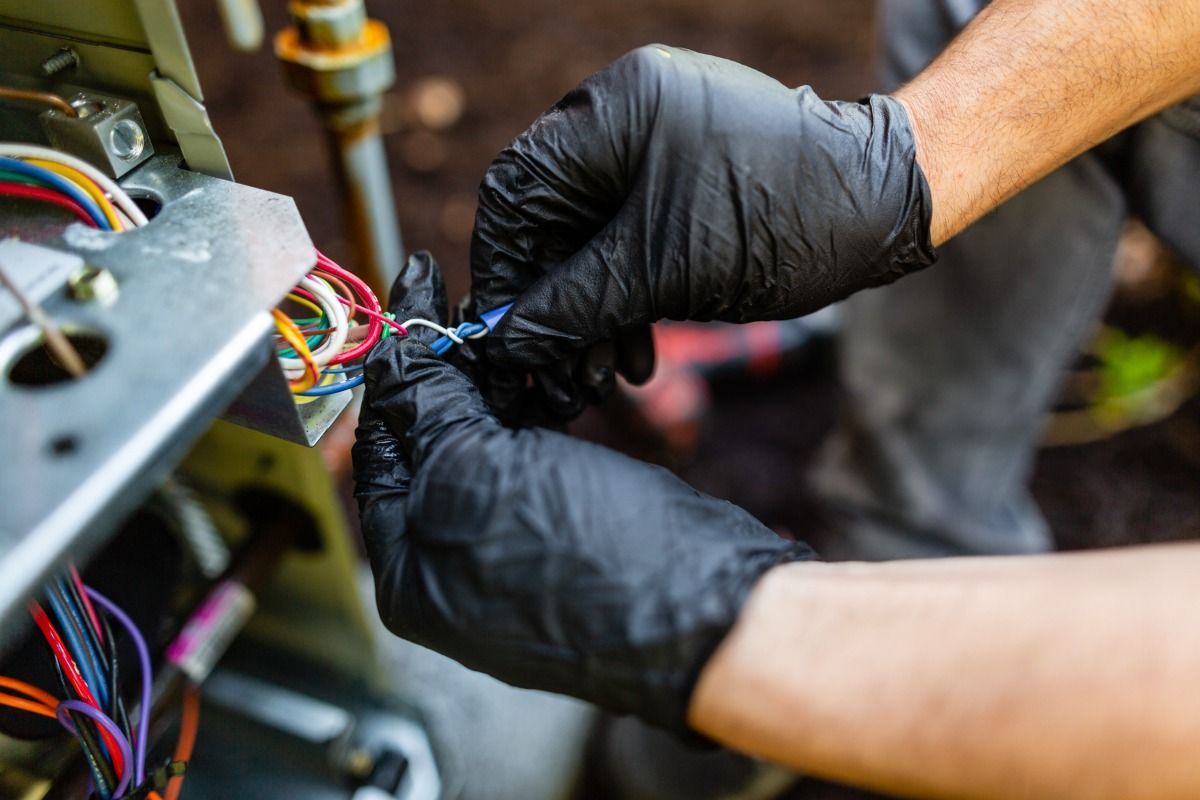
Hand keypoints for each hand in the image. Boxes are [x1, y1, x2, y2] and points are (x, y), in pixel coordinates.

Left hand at [353, 252, 815, 731]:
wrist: (705, 605)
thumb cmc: (582, 556)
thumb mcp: (476, 468)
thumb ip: (426, 405)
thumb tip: (395, 349)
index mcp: (408, 568)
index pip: (379, 441)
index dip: (394, 360)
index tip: (414, 286)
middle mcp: (450, 564)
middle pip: (430, 441)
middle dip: (445, 367)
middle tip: (466, 301)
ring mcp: (510, 549)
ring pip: (484, 442)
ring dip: (493, 379)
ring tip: (509, 323)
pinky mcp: (565, 530)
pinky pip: (531, 457)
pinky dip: (532, 408)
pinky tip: (544, 367)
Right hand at [471, 45, 935, 420]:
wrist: (886, 208)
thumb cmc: (785, 219)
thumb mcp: (665, 271)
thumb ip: (575, 306)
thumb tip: (506, 343)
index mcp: (613, 112)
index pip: (515, 190)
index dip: (501, 270)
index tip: (502, 336)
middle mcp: (625, 120)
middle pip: (550, 222)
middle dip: (553, 306)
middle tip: (557, 376)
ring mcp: (656, 150)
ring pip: (590, 242)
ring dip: (591, 314)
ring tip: (601, 379)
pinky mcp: (682, 184)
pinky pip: (630, 243)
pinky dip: (626, 300)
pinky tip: (635, 356)